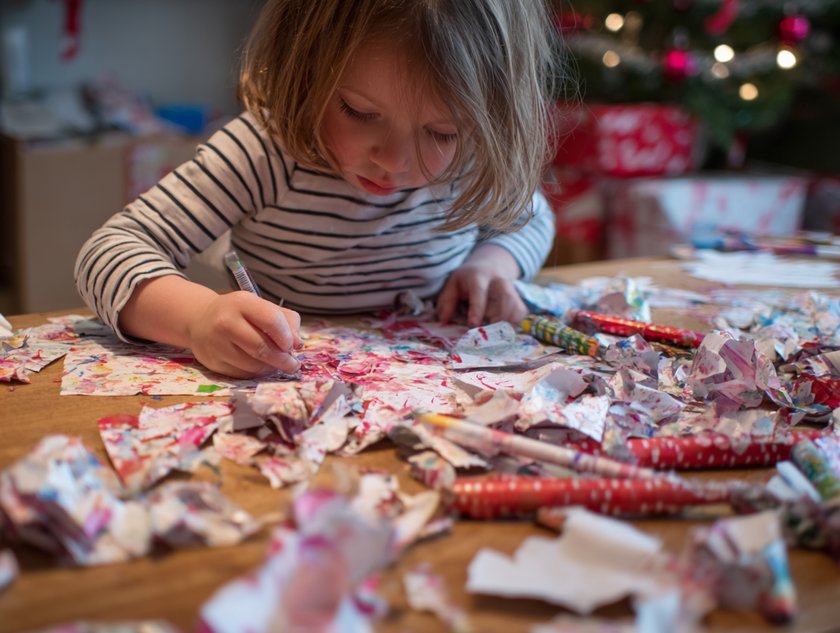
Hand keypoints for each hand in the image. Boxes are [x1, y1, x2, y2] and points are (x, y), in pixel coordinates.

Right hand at [186, 291, 300, 377]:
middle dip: (283, 360)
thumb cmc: (239, 313)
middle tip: (292, 364)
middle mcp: (226, 322)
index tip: (292, 346)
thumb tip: (297, 344)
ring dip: (270, 368)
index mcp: (242, 303)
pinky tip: (260, 366)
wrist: (200, 319)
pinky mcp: (213, 363)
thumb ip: (286, 320)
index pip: (272, 321)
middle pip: (262, 348)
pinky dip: (256, 373)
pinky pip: (242, 374)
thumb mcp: (261, 306)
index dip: (286, 337)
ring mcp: (217, 344)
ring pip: (253, 365)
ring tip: (276, 364)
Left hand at [436, 246, 526, 326]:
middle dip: (499, 316)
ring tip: (495, 335)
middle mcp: (499, 281)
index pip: (480, 291)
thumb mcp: (453, 284)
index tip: (473, 324)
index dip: (477, 308)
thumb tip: (443, 321)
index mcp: (479, 276)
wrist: (490, 266)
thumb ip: (447, 301)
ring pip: (516, 305)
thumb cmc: (467, 279)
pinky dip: (515, 324)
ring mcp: (511, 290)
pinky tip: (503, 332)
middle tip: (488, 334)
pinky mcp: (518, 299)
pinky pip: (521, 312)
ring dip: (507, 323)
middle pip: (506, 296)